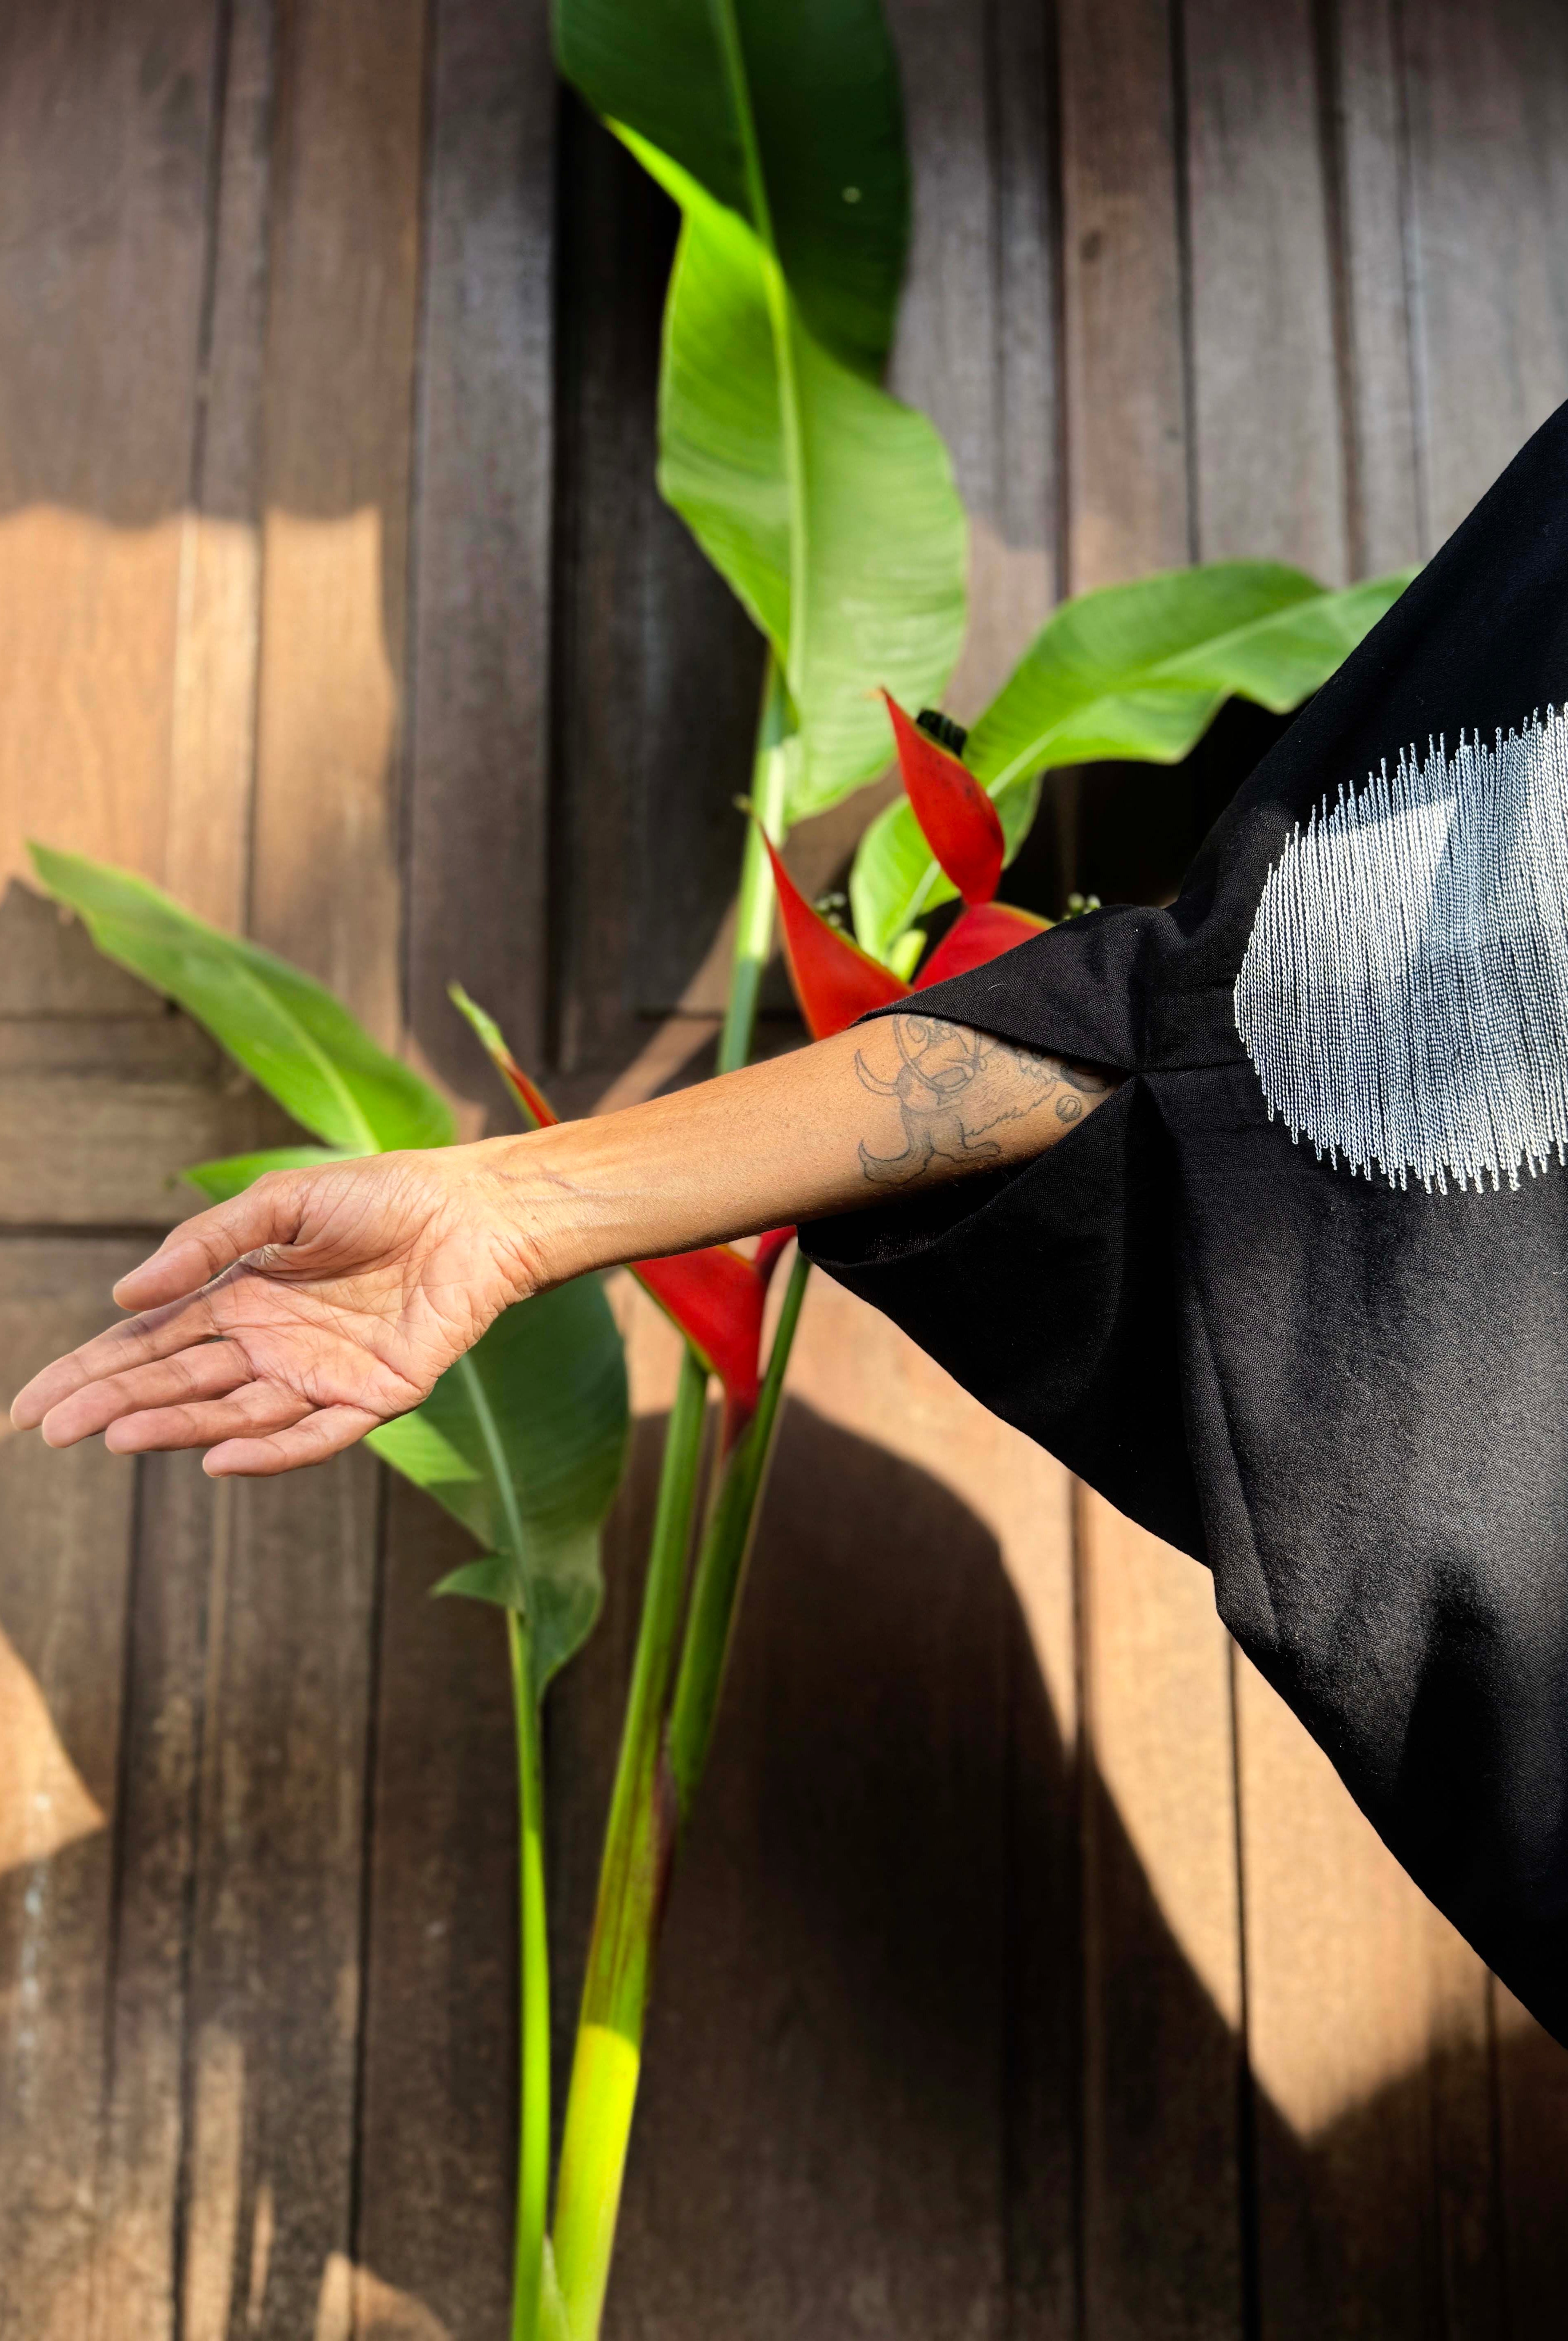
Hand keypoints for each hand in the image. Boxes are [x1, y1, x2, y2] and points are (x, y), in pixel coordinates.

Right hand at [8, 1147, 546, 1475]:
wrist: (473, 1211)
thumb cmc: (379, 1196)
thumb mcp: (279, 1203)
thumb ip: (205, 1245)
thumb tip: (125, 1296)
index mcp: (237, 1298)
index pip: (148, 1344)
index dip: (91, 1373)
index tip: (33, 1405)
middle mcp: (269, 1345)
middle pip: (177, 1385)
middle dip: (115, 1405)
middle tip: (56, 1429)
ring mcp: (318, 1376)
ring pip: (232, 1415)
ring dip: (176, 1429)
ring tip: (119, 1436)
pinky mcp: (372, 1398)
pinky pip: (313, 1437)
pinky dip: (269, 1453)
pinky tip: (219, 1461)